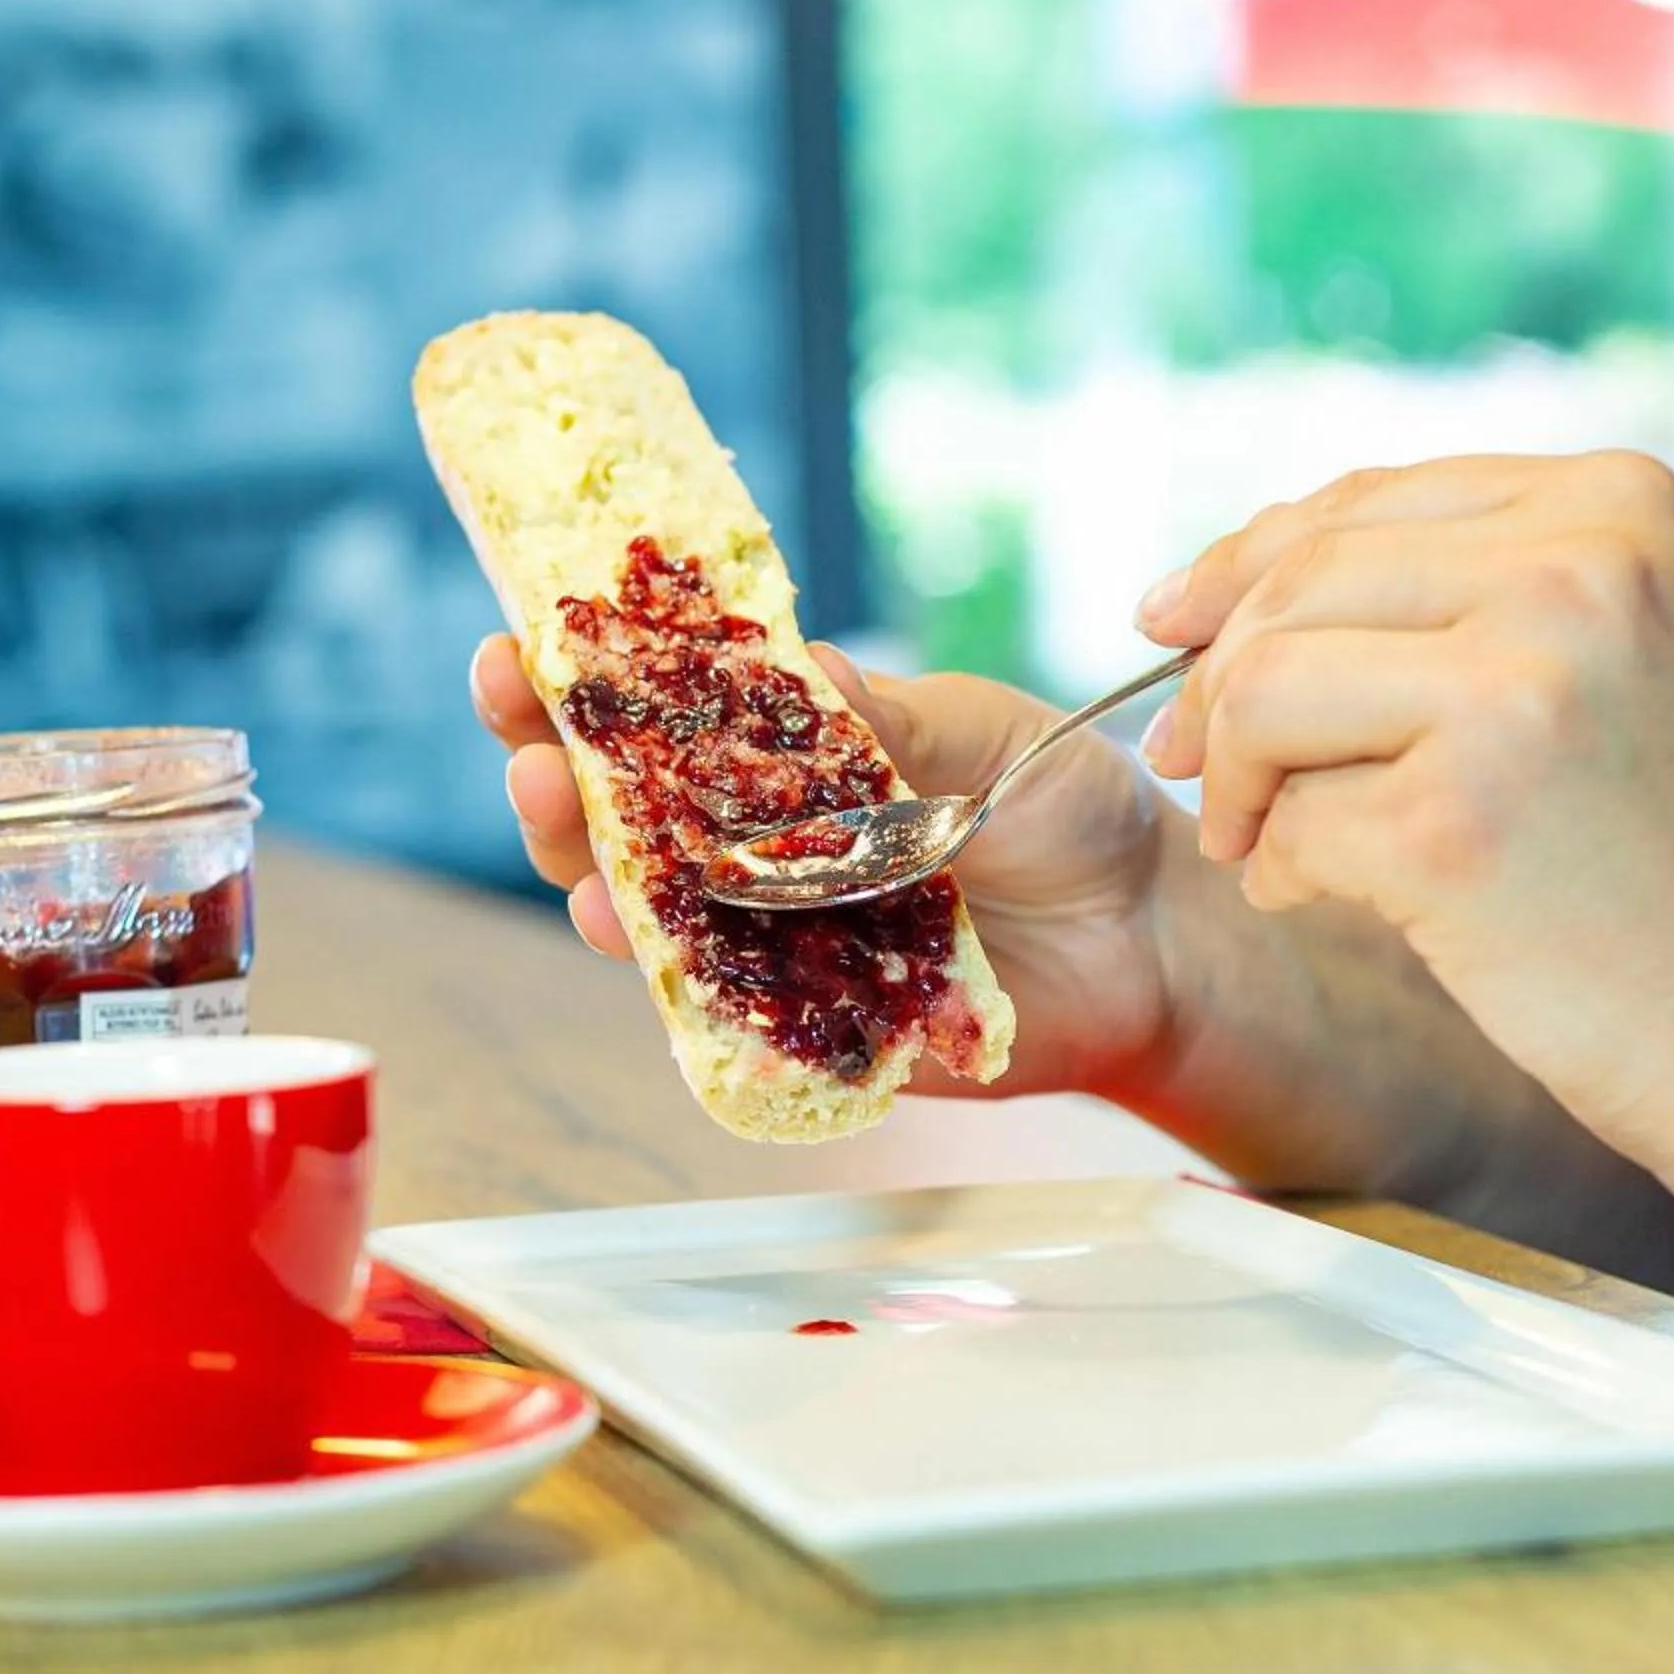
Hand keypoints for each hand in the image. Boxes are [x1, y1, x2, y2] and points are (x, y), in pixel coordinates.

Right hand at [470, 635, 1178, 1100]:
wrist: (1154, 932)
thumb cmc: (1062, 809)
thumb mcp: (983, 734)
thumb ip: (890, 717)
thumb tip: (806, 670)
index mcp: (783, 758)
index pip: (650, 718)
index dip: (572, 686)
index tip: (518, 645)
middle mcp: (757, 852)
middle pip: (615, 822)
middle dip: (550, 775)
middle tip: (525, 740)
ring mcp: (772, 942)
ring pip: (644, 915)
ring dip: (585, 870)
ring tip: (558, 817)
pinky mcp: (808, 1028)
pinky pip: (720, 1013)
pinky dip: (671, 975)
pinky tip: (629, 930)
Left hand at [1136, 451, 1673, 1176]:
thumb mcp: (1622, 655)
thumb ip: (1463, 593)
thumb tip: (1213, 593)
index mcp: (1620, 502)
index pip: (1364, 503)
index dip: (1245, 566)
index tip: (1170, 624)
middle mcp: (1577, 568)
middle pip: (1295, 587)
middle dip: (1215, 682)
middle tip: (1193, 768)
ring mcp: (1518, 692)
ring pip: (1262, 689)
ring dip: (1230, 775)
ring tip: (1261, 839)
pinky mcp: (1456, 826)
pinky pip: (1289, 821)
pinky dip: (1280, 866)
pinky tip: (1324, 898)